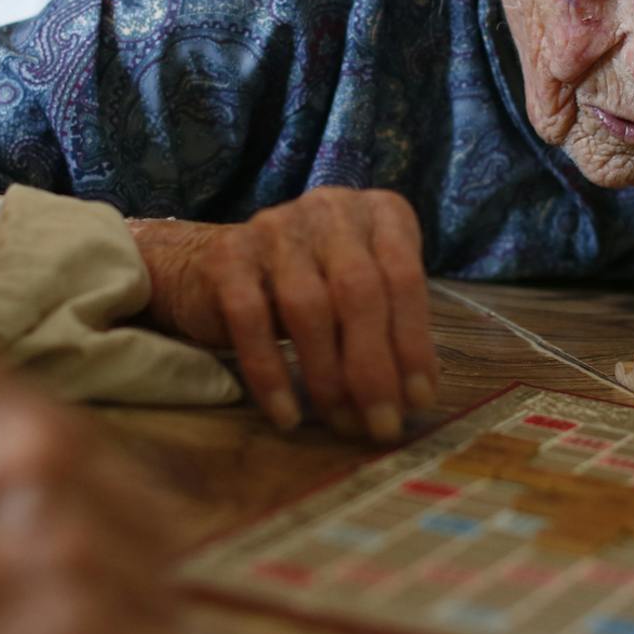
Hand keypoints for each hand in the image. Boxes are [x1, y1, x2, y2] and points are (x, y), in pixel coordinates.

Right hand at [0, 328, 184, 633]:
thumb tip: (40, 484)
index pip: (82, 442)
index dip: (71, 509)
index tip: (37, 556)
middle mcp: (24, 432)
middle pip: (140, 511)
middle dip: (107, 571)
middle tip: (39, 624)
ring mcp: (54, 528)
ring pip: (155, 594)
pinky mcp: (68, 626)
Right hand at [131, 188, 439, 440]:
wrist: (215, 266)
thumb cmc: (310, 284)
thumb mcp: (362, 291)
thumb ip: (391, 327)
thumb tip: (414, 396)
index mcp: (377, 213)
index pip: (404, 277)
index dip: (414, 343)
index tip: (419, 400)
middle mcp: (330, 209)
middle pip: (359, 291)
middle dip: (374, 367)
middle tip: (382, 424)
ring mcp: (275, 228)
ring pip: (308, 307)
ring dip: (328, 376)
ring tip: (341, 422)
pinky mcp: (229, 257)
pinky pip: (250, 321)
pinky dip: (271, 375)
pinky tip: (287, 414)